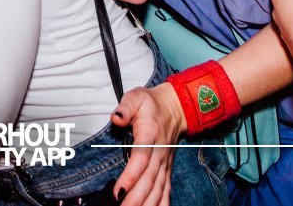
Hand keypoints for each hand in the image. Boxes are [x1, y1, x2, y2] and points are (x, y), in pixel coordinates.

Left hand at [110, 82, 184, 205]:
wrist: (175, 107)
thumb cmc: (151, 104)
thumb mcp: (137, 97)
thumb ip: (126, 107)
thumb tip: (116, 118)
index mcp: (149, 135)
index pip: (140, 159)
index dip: (130, 176)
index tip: (118, 191)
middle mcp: (159, 153)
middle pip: (149, 180)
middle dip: (135, 198)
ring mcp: (164, 163)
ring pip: (158, 189)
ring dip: (147, 203)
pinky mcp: (166, 169)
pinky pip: (166, 190)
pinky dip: (161, 204)